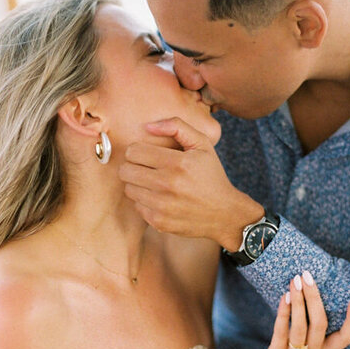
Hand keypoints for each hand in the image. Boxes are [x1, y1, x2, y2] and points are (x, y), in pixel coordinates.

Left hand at [120, 117, 261, 248]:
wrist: (224, 213)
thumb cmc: (210, 175)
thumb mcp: (202, 144)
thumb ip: (176, 126)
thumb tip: (147, 127)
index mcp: (177, 163)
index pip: (133, 151)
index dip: (138, 150)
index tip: (146, 154)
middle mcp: (168, 185)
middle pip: (125, 170)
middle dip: (133, 166)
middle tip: (145, 167)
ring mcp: (162, 206)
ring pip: (128, 189)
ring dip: (137, 184)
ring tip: (153, 182)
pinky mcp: (158, 222)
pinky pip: (136, 206)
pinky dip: (144, 201)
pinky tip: (159, 198)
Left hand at [238, 274, 349, 348]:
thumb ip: (310, 340)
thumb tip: (309, 307)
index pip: (346, 338)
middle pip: (321, 324)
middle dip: (315, 297)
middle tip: (309, 275)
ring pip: (301, 326)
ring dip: (299, 301)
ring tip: (295, 280)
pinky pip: (281, 333)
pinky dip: (283, 313)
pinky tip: (284, 297)